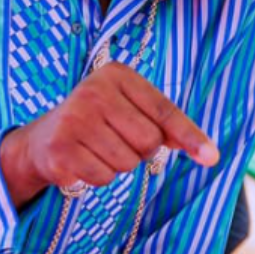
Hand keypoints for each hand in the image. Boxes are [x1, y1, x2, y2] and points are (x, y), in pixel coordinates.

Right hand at [0, 62, 218, 208]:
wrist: (42, 138)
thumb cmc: (99, 121)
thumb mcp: (131, 109)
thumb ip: (167, 125)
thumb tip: (208, 153)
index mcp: (117, 75)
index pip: (164, 111)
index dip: (190, 136)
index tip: (211, 157)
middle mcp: (93, 92)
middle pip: (148, 142)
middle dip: (141, 151)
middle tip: (118, 140)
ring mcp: (73, 119)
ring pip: (126, 163)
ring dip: (118, 165)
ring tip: (98, 149)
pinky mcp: (60, 149)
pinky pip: (103, 177)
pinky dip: (98, 176)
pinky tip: (83, 160)